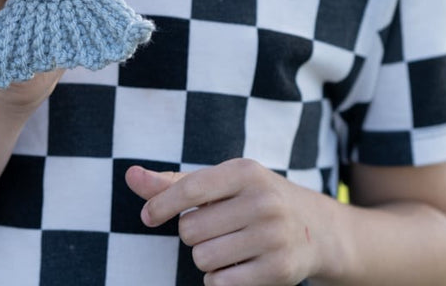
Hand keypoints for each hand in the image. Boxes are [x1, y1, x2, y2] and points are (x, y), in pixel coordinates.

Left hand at [126, 159, 331, 285]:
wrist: (315, 228)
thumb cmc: (252, 201)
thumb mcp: (220, 185)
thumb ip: (173, 184)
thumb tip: (130, 175)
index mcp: (246, 171)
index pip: (190, 188)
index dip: (161, 205)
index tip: (148, 217)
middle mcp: (263, 201)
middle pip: (190, 231)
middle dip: (194, 235)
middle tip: (216, 229)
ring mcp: (273, 236)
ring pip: (203, 259)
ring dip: (206, 259)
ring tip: (229, 248)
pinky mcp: (279, 270)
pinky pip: (221, 283)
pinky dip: (219, 280)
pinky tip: (238, 267)